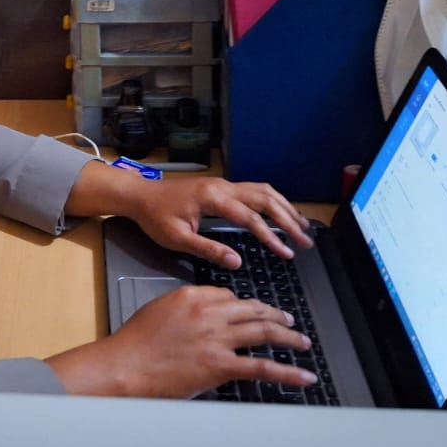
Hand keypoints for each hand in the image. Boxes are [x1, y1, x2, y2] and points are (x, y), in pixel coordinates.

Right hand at [47, 285, 314, 397]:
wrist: (125, 365)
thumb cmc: (134, 342)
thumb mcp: (159, 310)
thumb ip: (184, 308)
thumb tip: (202, 317)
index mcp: (192, 295)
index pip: (228, 295)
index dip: (246, 304)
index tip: (254, 311)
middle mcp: (210, 313)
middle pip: (253, 310)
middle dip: (275, 314)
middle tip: (288, 319)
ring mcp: (218, 339)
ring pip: (264, 332)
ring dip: (288, 336)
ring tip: (301, 341)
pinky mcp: (221, 366)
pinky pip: (262, 367)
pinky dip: (287, 372)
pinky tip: (303, 376)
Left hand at [126, 173, 312, 267]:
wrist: (140, 195)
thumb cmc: (155, 217)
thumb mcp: (177, 238)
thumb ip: (208, 250)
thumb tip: (237, 263)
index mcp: (212, 198)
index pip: (250, 217)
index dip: (271, 236)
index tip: (286, 253)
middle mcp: (223, 186)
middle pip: (265, 199)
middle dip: (288, 219)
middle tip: (305, 240)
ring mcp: (223, 184)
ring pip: (263, 191)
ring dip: (285, 207)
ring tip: (303, 227)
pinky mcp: (222, 187)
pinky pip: (255, 190)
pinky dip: (273, 201)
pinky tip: (282, 213)